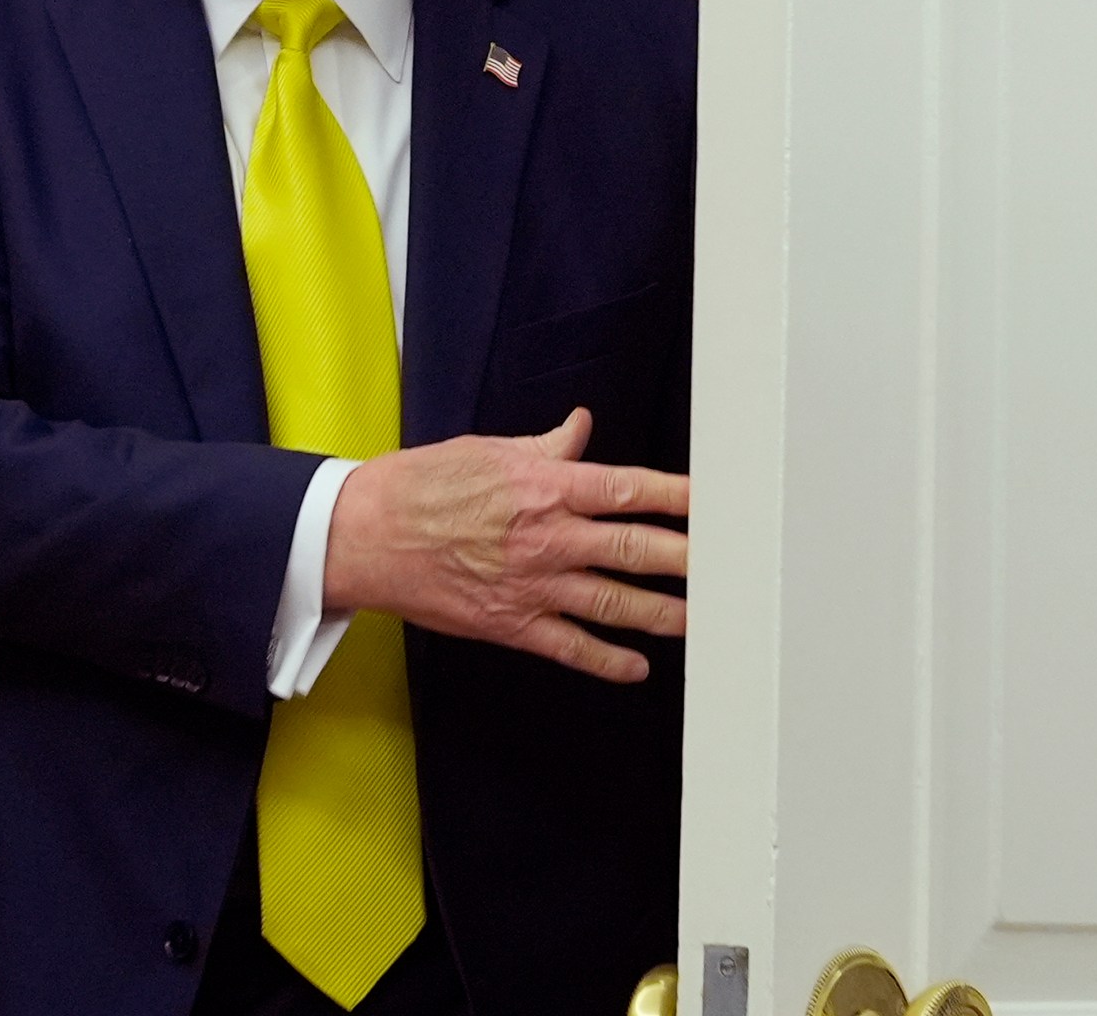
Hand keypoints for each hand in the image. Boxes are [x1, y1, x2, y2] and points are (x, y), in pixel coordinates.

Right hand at [322, 408, 689, 681]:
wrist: (363, 535)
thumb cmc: (421, 486)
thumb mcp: (489, 451)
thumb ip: (547, 447)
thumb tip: (581, 429)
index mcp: (547, 487)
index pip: (631, 489)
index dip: (682, 497)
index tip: (720, 502)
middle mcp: (549, 537)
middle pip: (636, 549)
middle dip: (689, 559)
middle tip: (732, 567)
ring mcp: (533, 586)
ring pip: (614, 603)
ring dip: (663, 614)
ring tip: (703, 620)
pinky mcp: (510, 624)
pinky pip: (570, 647)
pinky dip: (607, 661)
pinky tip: (637, 667)